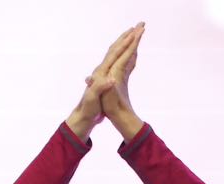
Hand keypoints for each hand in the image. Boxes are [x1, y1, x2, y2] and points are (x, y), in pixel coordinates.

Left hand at [66, 23, 144, 138]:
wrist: (84, 116)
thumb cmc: (88, 108)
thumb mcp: (92, 98)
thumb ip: (100, 87)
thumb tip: (111, 79)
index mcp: (101, 72)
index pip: (115, 54)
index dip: (126, 43)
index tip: (136, 33)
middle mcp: (103, 69)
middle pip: (116, 48)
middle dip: (127, 37)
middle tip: (139, 26)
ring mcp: (105, 74)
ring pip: (117, 53)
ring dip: (127, 43)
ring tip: (136, 34)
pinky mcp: (109, 80)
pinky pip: (120, 63)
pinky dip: (127, 56)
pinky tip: (132, 55)